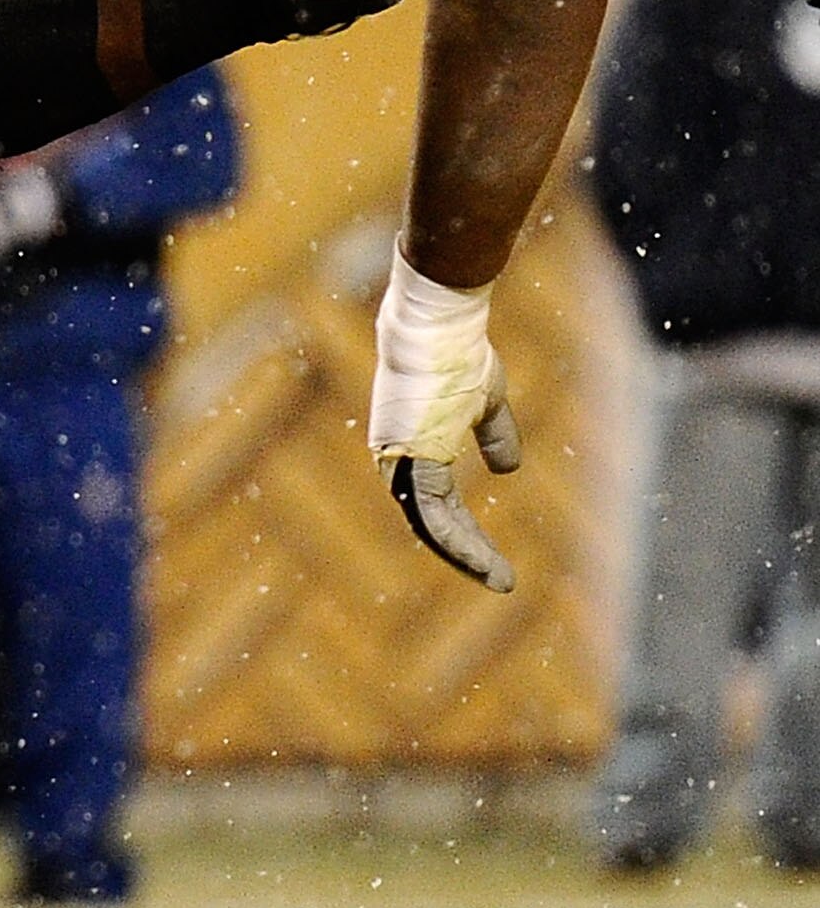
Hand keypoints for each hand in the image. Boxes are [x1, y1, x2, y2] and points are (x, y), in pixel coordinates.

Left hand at [368, 243, 522, 591]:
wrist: (439, 326)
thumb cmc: (459, 354)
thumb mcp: (485, 402)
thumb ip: (493, 436)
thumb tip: (509, 471)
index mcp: (412, 450)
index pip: (434, 504)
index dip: (463, 533)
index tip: (490, 557)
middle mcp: (398, 462)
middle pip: (428, 524)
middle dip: (462, 555)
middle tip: (496, 580)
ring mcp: (399, 463)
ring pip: (429, 526)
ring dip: (464, 556)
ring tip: (497, 580)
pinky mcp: (408, 461)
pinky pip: (432, 514)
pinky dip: (458, 541)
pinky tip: (483, 561)